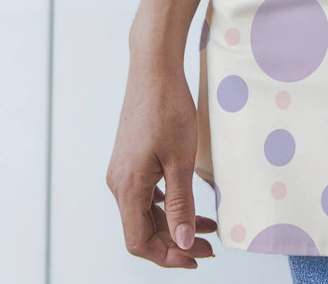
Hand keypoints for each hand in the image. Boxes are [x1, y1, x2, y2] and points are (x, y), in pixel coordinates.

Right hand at [106, 59, 217, 267]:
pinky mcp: (130, 159)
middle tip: (209, 246)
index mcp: (128, 187)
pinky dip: (167, 204)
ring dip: (173, 224)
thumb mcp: (180, 158)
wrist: (154, 69)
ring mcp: (122, 170)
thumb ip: (181, 203)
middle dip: (175, 242)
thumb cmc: (168, 108)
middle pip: (142, 230)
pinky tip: (188, 203)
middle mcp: (119, 183)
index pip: (140, 241)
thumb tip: (184, 242)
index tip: (197, 258)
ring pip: (145, 212)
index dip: (167, 256)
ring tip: (207, 227)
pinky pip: (145, 193)